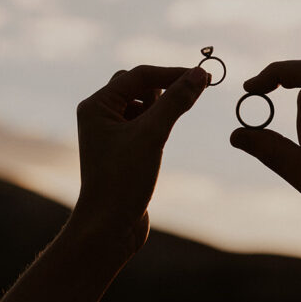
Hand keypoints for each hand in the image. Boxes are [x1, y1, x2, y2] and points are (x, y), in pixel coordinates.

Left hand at [72, 64, 208, 255]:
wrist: (108, 228)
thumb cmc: (123, 180)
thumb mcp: (153, 135)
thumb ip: (176, 101)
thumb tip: (200, 73)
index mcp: (96, 105)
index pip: (139, 75)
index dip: (172, 73)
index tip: (203, 76)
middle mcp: (99, 115)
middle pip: (138, 85)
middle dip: (165, 87)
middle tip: (195, 93)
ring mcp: (109, 132)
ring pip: (142, 104)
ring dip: (162, 106)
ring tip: (173, 122)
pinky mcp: (121, 148)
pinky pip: (143, 123)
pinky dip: (159, 123)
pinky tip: (166, 138)